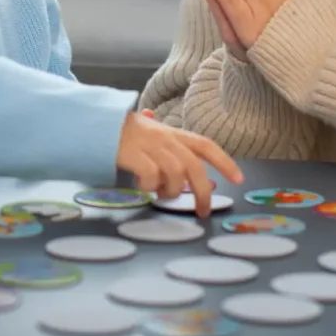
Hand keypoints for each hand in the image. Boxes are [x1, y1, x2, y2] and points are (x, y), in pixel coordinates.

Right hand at [116, 109, 242, 216]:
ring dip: (171, 190)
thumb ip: (164, 142)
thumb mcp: (149, 133)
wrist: (97, 123)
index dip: (225, 161)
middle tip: (203, 211)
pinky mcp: (135, 155)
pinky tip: (141, 185)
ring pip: (175, 173)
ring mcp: (151, 146)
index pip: (206, 145)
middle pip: (194, 167)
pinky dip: (149, 186)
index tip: (239, 179)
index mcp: (173, 134)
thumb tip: (176, 159)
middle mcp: (166, 139)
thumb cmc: (123, 131)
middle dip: (203, 192)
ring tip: (159, 193)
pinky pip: (151, 176)